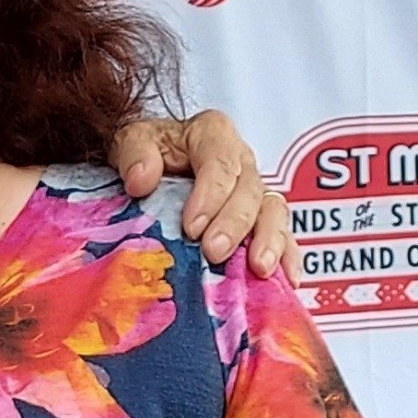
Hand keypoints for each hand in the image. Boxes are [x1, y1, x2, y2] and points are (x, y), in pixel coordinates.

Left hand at [112, 109, 296, 278]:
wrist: (151, 170)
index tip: (191, 226)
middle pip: (249, 189)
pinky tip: (287, 281)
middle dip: (234, 223)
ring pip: (273, 211)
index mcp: (212, 136)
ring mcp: (254, 192)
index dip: (211, 193)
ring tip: (260, 268)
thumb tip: (142, 178)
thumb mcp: (131, 142)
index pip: (220, 159)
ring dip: (269, 240)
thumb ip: (134, 153)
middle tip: (214, 252)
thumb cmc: (146, 155)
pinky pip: (282, 236)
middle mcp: (240, 162)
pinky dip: (287, 257)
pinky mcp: (260, 222)